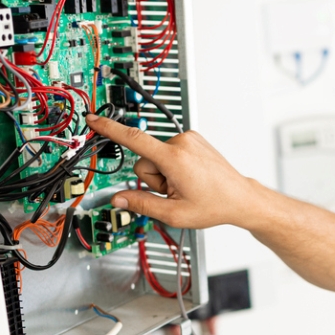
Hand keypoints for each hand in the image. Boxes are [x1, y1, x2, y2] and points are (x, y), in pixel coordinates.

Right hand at [84, 114, 258, 229]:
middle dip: (154, 179)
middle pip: (145, 160)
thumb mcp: (174, 214)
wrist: (240, 198)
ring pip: (156, 157)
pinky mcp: (192, 140)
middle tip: (175, 191)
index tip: (94, 120)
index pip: (134, 139)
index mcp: (174, 158)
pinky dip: (174, 166)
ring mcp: (188, 139)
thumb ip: (142, 205)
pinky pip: (169, 152)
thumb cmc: (215, 204)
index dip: (110, 129)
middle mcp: (181, 142)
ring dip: (165, 174)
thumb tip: (118, 199)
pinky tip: (190, 177)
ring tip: (185, 185)